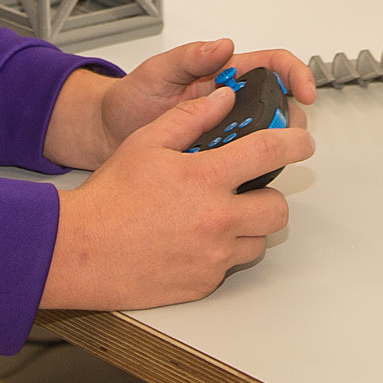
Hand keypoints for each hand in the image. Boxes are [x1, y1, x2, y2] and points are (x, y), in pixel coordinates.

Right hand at [39, 80, 317, 310]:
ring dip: (249, 227)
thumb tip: (224, 99)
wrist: (80, 251)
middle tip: (248, 190)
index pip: (270, 154)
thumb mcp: (146, 142)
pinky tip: (195, 240)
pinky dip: (223, 253)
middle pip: (277, 208)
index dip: (295, 142)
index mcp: (205, 178)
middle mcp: (217, 220)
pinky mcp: (204, 283)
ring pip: (259, 241)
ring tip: (218, 216)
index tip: (303, 141)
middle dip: (268, 195)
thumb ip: (190, 117)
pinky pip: (231, 266)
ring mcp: (213, 256)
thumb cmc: (108, 199)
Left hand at [42, 37, 315, 171]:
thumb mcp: (156, 72)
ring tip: (256, 161)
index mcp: (225, 75)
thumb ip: (188, 58)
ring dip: (271, 150)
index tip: (305, 93)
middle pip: (280, 106)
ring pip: (266, 140)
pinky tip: (242, 181)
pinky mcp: (218, 161)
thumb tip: (224, 45)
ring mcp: (227, 134)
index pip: (274, 67)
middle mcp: (232, 104)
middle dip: (290, 121)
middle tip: (282, 139)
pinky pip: (245, 167)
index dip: (296, 75)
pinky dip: (251, 173)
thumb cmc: (132, 98)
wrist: (108, 136)